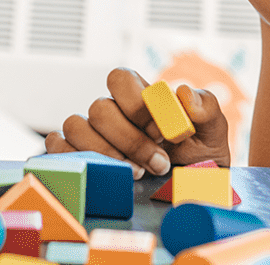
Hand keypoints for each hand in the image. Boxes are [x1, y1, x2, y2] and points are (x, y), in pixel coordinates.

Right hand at [45, 67, 230, 177]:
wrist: (191, 191)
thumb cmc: (198, 157)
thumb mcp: (212, 131)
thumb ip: (205, 107)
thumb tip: (183, 94)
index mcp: (138, 95)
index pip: (119, 78)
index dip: (136, 103)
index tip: (162, 131)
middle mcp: (111, 110)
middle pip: (99, 108)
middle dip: (129, 139)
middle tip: (158, 163)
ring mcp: (91, 133)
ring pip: (75, 127)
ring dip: (105, 152)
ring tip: (137, 173)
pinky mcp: (77, 156)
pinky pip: (57, 147)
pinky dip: (71, 157)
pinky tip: (103, 172)